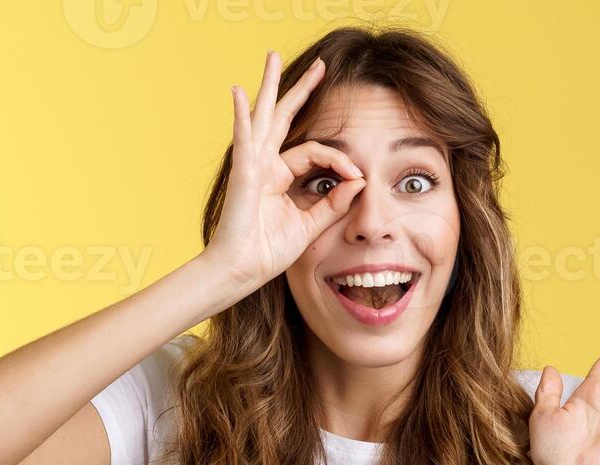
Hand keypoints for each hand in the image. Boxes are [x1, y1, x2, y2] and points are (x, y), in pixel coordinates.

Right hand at [200, 52, 365, 288]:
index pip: (316, 152)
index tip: (359, 175)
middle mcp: (264, 164)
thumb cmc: (266, 252)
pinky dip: (242, 115)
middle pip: (284, 118)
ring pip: (264, 117)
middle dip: (301, 90)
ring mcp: (251, 165)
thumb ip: (333, 204)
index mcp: (278, 176)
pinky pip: (244, 138)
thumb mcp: (310, 225)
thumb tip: (359, 182)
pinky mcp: (242, 172)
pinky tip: (240, 92)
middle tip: (319, 66)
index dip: (340, 159)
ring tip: (272, 58)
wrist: (241, 272)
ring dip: (269, 86)